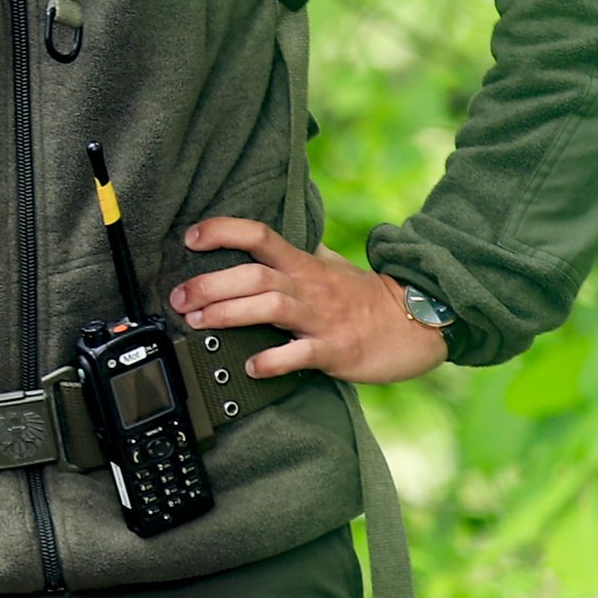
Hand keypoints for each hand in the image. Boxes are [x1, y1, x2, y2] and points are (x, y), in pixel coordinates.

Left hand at [168, 219, 449, 385]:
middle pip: (254, 274)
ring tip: (199, 322)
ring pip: (270, 306)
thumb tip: (270, 240)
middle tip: (178, 297)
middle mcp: (310, 286)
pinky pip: (301, 354)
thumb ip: (301, 253)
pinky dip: (274, 360)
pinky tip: (252, 367)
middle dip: (210, 283)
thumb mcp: (332, 265)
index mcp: (305, 265)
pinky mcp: (336, 349)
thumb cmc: (368, 297)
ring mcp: (322, 318)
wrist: (418, 323)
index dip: (224, 231)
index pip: (260, 236)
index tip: (191, 238)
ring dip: (229, 313)